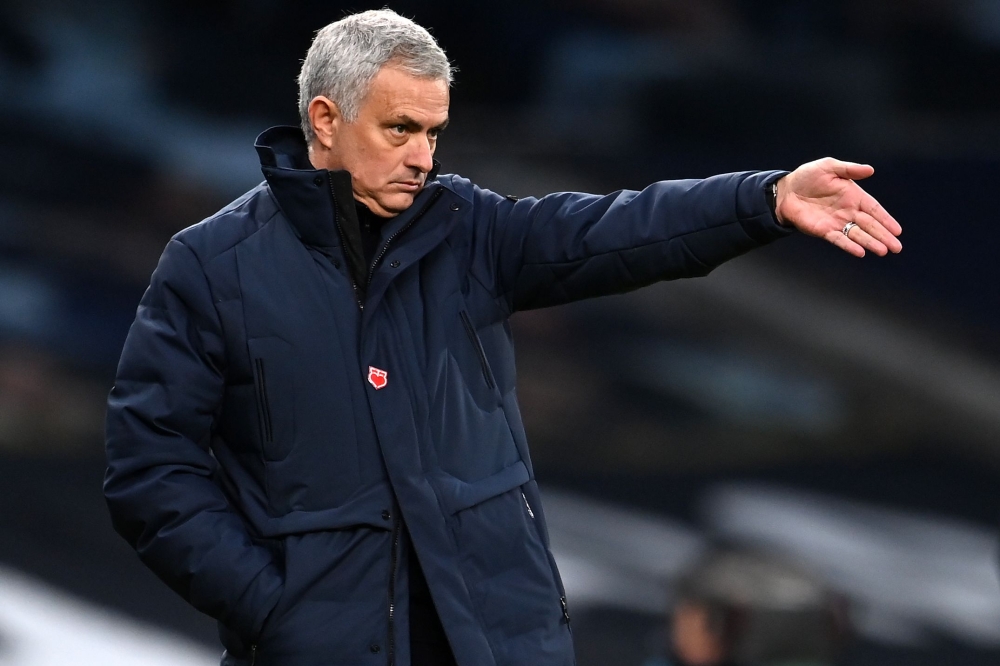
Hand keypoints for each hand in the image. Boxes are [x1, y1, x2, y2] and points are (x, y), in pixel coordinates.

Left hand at [774, 157, 901, 257]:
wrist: (786, 191)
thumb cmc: (808, 177)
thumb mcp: (829, 167)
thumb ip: (849, 169)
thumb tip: (870, 169)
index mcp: (853, 196)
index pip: (874, 209)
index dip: (886, 219)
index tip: (897, 230)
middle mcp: (848, 211)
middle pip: (870, 225)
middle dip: (884, 235)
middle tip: (897, 247)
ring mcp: (837, 222)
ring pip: (857, 234)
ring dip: (870, 242)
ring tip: (883, 251)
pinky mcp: (824, 230)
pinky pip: (839, 239)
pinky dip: (849, 245)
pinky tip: (860, 252)